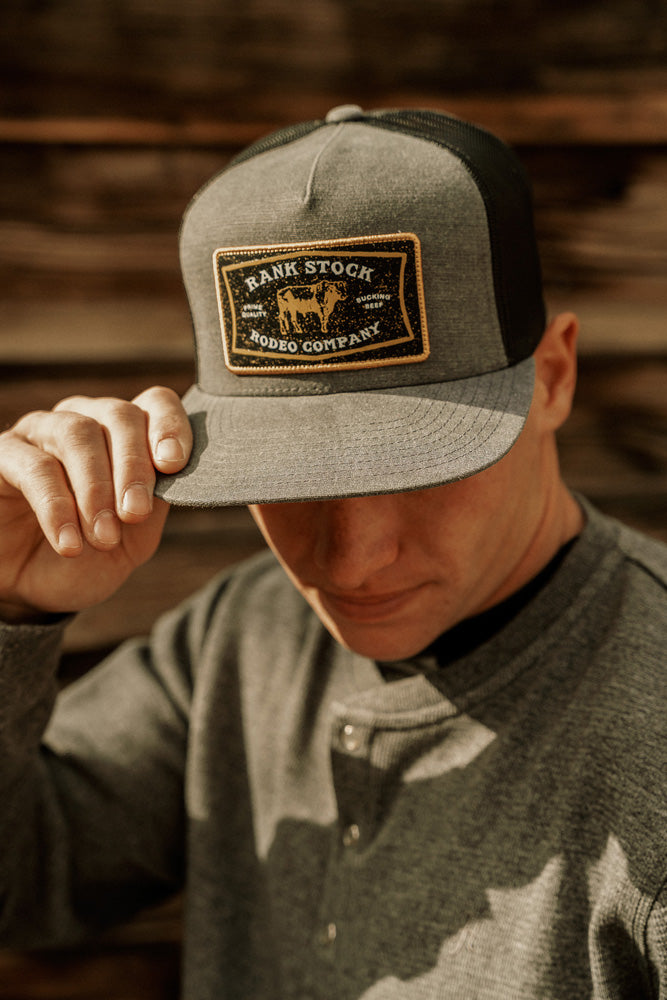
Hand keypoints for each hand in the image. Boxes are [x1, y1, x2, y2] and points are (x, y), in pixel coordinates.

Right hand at [0, 387, 191, 620]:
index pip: (156, 403)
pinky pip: (34, 467)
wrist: (28, 588)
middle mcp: (85, 421)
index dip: (170, 426)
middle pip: (120, 415)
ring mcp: (41, 433)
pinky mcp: (3, 454)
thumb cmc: (87, 556)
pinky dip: (56, 508)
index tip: (173, 465)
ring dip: (96, 488)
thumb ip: (154, 505)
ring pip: (78, 434)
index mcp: (125, 435)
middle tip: (135, 515)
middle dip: (134, 466)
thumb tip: (174, 476)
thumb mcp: (132, 540)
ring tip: (103, 537)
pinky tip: (69, 544)